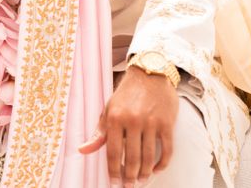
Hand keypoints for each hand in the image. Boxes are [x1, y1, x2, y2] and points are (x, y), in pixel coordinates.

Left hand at [77, 67, 178, 186]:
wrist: (150, 74)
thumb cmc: (126, 94)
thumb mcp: (108, 109)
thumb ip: (98, 133)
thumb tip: (82, 151)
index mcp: (115, 118)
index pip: (112, 151)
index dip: (113, 170)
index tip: (114, 183)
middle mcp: (133, 120)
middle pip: (131, 157)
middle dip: (129, 176)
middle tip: (129, 186)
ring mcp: (151, 122)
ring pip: (148, 156)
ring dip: (145, 173)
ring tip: (141, 181)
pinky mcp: (167, 123)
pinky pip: (167, 150)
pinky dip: (162, 163)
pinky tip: (156, 170)